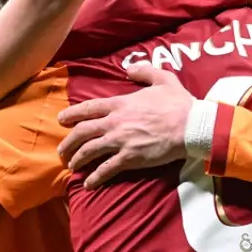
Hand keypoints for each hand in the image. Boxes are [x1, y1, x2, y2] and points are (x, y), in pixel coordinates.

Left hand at [56, 64, 193, 187]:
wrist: (191, 126)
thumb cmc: (179, 104)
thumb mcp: (163, 79)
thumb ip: (144, 71)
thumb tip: (129, 68)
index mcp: (120, 104)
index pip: (88, 108)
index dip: (71, 114)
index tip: (61, 120)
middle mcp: (115, 122)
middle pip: (82, 132)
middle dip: (68, 142)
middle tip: (62, 150)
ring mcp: (120, 141)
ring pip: (89, 151)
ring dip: (77, 159)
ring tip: (71, 166)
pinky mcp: (130, 158)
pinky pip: (106, 169)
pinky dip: (94, 177)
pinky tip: (87, 184)